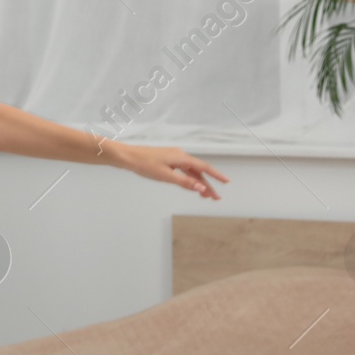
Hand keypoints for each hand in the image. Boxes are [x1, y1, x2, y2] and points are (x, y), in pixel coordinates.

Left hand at [113, 144, 228, 199]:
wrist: (127, 157)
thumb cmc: (144, 165)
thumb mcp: (166, 176)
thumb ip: (185, 182)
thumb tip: (201, 188)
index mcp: (181, 157)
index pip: (204, 167)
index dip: (216, 176)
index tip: (227, 182)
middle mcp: (180, 155)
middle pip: (199, 171)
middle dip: (208, 185)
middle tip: (216, 198)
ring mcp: (173, 157)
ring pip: (191, 172)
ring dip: (198, 183)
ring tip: (205, 196)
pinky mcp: (167, 160)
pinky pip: (183, 170)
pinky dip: (189, 179)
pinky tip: (191, 186)